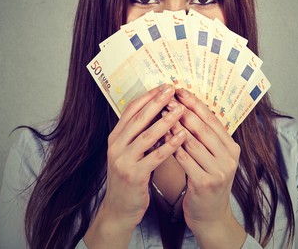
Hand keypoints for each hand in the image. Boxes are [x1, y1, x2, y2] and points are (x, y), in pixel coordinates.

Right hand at [84, 84, 186, 247]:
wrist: (119, 210)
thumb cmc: (130, 179)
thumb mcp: (130, 153)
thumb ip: (140, 135)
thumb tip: (159, 113)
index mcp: (115, 137)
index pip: (131, 110)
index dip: (147, 97)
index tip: (163, 87)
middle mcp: (116, 146)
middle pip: (138, 118)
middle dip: (156, 102)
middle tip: (172, 90)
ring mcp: (123, 161)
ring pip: (146, 136)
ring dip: (165, 121)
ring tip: (180, 110)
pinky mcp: (134, 175)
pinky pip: (154, 156)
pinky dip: (169, 145)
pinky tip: (182, 136)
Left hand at [171, 88, 245, 248]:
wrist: (211, 216)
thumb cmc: (207, 182)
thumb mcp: (213, 158)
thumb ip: (205, 138)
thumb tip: (187, 109)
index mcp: (232, 147)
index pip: (212, 119)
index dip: (195, 103)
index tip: (179, 90)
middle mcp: (229, 157)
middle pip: (202, 127)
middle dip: (183, 110)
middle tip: (167, 97)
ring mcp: (219, 170)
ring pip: (192, 141)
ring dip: (174, 125)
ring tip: (161, 113)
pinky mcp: (205, 182)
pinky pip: (184, 158)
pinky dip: (171, 145)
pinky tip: (161, 136)